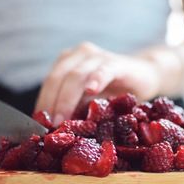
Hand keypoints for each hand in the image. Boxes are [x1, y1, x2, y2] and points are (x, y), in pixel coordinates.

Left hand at [35, 42, 161, 124]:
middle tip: (50, 126)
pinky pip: (104, 71)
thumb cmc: (113, 90)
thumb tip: (51, 128)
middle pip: (58, 78)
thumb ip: (72, 108)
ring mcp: (98, 56)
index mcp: (69, 61)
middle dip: (52, 103)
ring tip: (62, 119)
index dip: (42, 102)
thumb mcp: (88, 101)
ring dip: (67, 99)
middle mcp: (80, 54)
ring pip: (75, 76)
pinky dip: (96, 80)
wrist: (145, 76)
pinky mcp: (117, 63)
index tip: (38, 124)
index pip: (50, 82)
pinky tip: (91, 91)